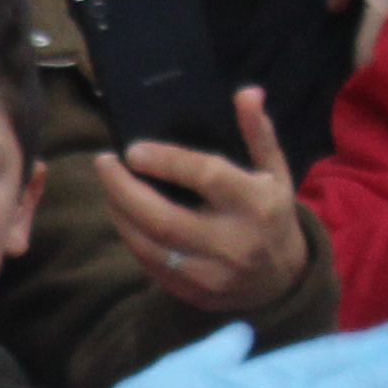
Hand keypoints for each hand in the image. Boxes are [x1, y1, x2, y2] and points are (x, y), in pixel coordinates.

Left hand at [96, 86, 310, 319]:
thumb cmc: (272, 213)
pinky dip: (133, 239)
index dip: (166, 161)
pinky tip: (125, 217)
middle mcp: (233, 242)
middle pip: (164, 219)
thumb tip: (246, 93)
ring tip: (110, 188)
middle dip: (124, 191)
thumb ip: (258, 132)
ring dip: (121, 215)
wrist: (283, 279)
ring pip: (150, 247)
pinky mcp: (195, 294)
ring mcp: (212, 274)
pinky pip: (151, 267)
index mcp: (255, 204)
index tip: (132, 149)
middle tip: (104, 164)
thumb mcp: (274, 171)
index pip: (205, 177)